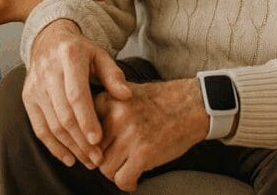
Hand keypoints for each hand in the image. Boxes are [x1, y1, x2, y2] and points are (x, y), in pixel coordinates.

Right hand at [23, 19, 132, 170]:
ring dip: (70, 147)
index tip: (98, 140)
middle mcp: (48, 71)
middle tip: (98, 159)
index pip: (76, 94)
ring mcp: (35, 86)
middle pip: (64, 114)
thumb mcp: (100, 55)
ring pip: (52, 125)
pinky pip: (39, 128)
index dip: (86, 119)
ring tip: (88, 161)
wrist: (48, 40)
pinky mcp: (27, 98)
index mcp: (69, 57)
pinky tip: (69, 158)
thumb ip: (113, 75)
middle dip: (81, 141)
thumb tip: (125, 96)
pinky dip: (53, 146)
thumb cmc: (80, 51)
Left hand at [95, 80, 209, 191]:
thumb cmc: (160, 102)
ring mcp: (130, 135)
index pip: (85, 132)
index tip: (100, 151)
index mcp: (109, 100)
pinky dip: (128, 183)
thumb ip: (105, 109)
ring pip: (106, 169)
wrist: (192, 104)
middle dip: (105, 160)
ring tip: (127, 168)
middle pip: (94, 153)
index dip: (92, 146)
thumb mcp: (126, 93)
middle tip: (118, 161)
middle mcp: (116, 116)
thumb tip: (86, 137)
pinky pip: (122, 179)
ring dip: (116, 173)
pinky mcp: (144, 153)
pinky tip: (135, 178)